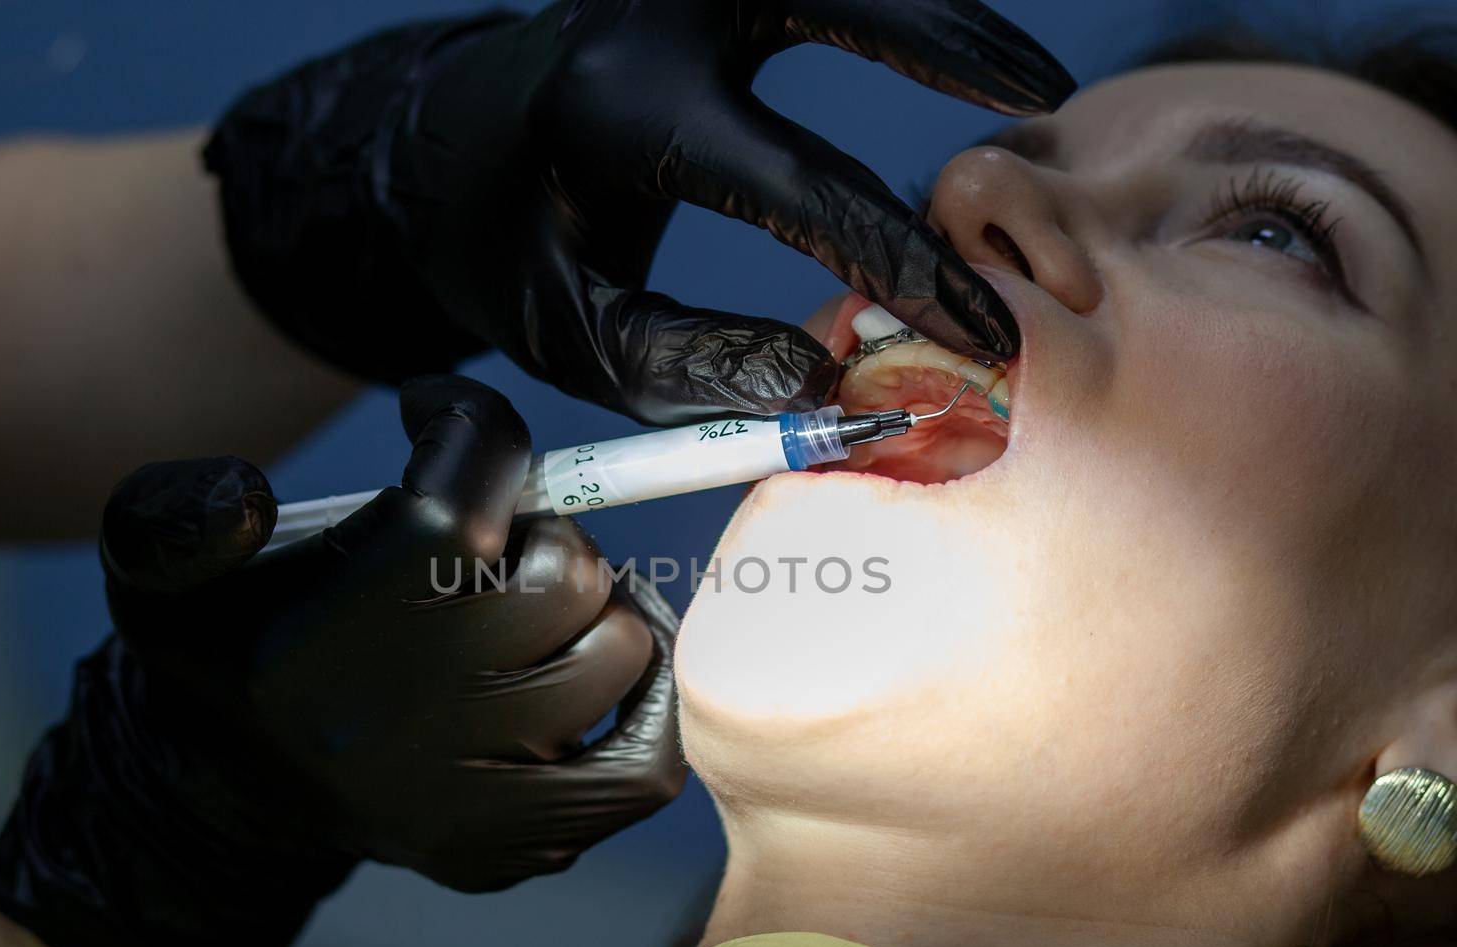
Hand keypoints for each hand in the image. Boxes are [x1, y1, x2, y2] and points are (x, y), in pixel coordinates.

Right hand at [0, 375, 683, 946]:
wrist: (227, 799)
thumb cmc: (221, 657)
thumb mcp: (154, 575)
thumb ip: (177, 516)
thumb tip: (248, 497)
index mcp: (331, 637)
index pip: (468, 495)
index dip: (473, 428)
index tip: (441, 422)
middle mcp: (413, 719)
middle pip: (563, 573)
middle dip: (538, 533)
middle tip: (494, 544)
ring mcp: (476, 792)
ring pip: (616, 654)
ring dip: (590, 610)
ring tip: (537, 606)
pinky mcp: (517, 842)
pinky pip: (644, 766)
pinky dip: (647, 705)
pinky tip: (601, 666)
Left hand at [204, 1, 1073, 423]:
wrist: (444, 151)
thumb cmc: (514, 252)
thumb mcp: (571, 334)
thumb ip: (686, 368)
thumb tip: (816, 376)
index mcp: (616, 114)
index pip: (795, 183)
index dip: (901, 259)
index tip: (975, 322)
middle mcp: (651, 19)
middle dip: (949, 46)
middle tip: (1037, 94)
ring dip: (937, 10)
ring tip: (1021, 73)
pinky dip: (887, 6)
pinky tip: (949, 42)